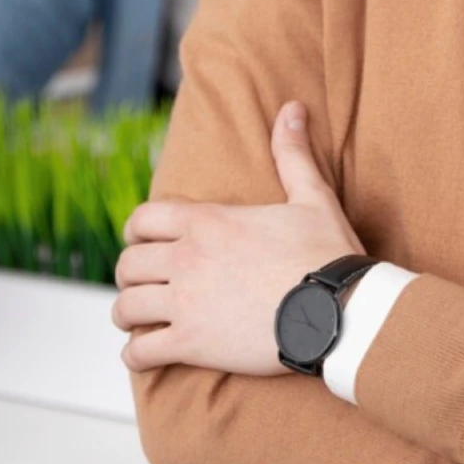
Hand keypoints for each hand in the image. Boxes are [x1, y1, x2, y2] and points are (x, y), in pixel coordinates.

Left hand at [112, 101, 363, 374]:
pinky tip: (147, 353)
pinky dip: (137, 355)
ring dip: (129, 314)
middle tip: (145, 284)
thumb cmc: (326, 254)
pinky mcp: (192, 343)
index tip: (143, 242)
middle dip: (131, 275)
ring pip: (126, 308)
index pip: (143, 219)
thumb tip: (292, 108)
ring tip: (140, 321)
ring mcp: (186, 303)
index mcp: (208, 222)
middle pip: (127, 265)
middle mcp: (188, 259)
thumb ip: (293, 154)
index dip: (136, 231)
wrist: (337, 311)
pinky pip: (141, 353)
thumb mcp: (312, 197)